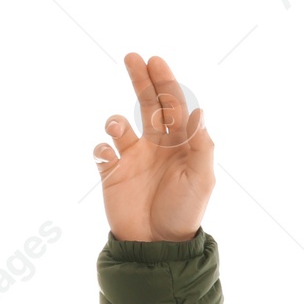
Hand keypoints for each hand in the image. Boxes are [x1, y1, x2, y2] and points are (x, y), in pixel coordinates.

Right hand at [93, 53, 212, 242]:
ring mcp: (133, 158)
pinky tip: (109, 158)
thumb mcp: (201, 180)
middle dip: (141, 81)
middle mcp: (156, 148)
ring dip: (116, 122)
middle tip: (133, 58)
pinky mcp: (112, 172)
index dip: (166, 84)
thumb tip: (199, 113)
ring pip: (120, 125)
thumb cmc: (185, 213)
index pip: (173, 109)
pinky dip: (102, 149)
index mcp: (180, 147)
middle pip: (147, 106)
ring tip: (119, 130)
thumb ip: (201, 147)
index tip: (156, 62)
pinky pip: (101, 151)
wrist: (158, 246)